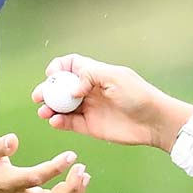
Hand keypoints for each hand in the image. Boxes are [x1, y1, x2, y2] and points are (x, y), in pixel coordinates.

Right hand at [35, 54, 192, 150]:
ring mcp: (89, 108)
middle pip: (60, 88)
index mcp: (95, 74)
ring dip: (50, 108)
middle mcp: (89, 90)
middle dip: (47, 90)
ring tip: (44, 111)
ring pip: (62, 107)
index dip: (58, 68)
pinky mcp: (90, 126)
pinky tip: (55, 121)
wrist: (154, 121)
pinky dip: (59, 122)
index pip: (70, 65)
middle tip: (39, 96)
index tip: (53, 75)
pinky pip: (69, 123)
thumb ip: (90, 76)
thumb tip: (70, 89)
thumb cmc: (139, 95)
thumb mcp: (115, 78)